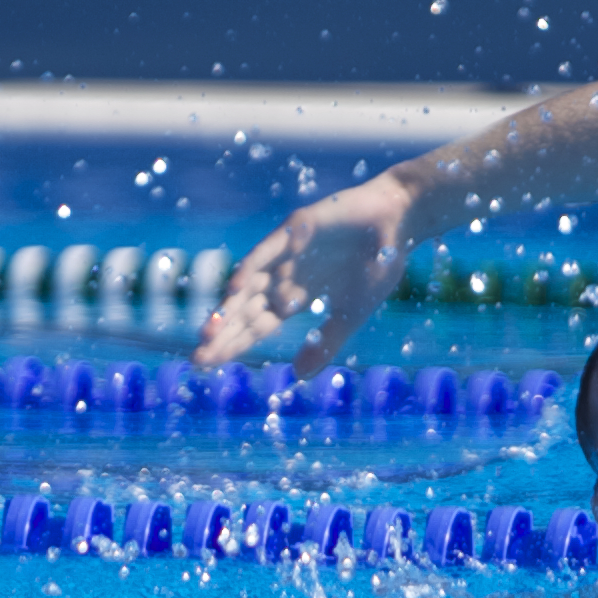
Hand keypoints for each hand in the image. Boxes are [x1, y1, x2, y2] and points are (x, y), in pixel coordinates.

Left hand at [194, 172, 415, 375]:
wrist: (400, 220)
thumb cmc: (378, 263)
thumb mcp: (351, 313)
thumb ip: (325, 343)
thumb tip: (297, 377)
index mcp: (293, 296)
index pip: (255, 326)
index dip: (231, 345)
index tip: (206, 366)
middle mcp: (282, 276)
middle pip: (244, 310)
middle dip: (221, 334)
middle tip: (197, 359)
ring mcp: (286, 252)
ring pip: (248, 284)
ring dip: (228, 307)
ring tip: (207, 332)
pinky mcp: (296, 228)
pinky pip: (269, 250)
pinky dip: (251, 267)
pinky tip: (234, 287)